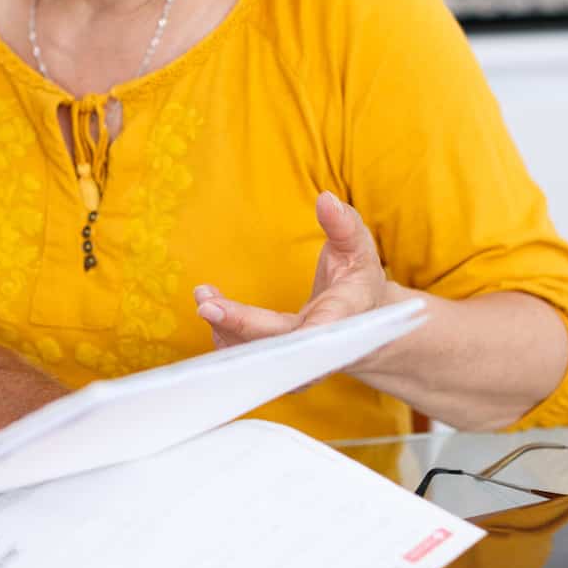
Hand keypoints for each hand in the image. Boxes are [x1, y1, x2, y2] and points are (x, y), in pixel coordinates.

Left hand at [193, 191, 394, 365]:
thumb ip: (344, 225)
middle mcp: (317, 351)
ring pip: (255, 358)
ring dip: (224, 330)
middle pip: (273, 346)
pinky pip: (249, 360)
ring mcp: (298, 366)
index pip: (307, 331)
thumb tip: (326, 199)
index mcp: (340, 320)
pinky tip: (213, 308)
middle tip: (205, 302)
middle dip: (236, 325)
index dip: (271, 326)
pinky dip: (226, 337)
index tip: (236, 315)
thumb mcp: (359, 249)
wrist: (363, 325)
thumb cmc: (358, 282)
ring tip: (204, 294)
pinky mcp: (282, 368)